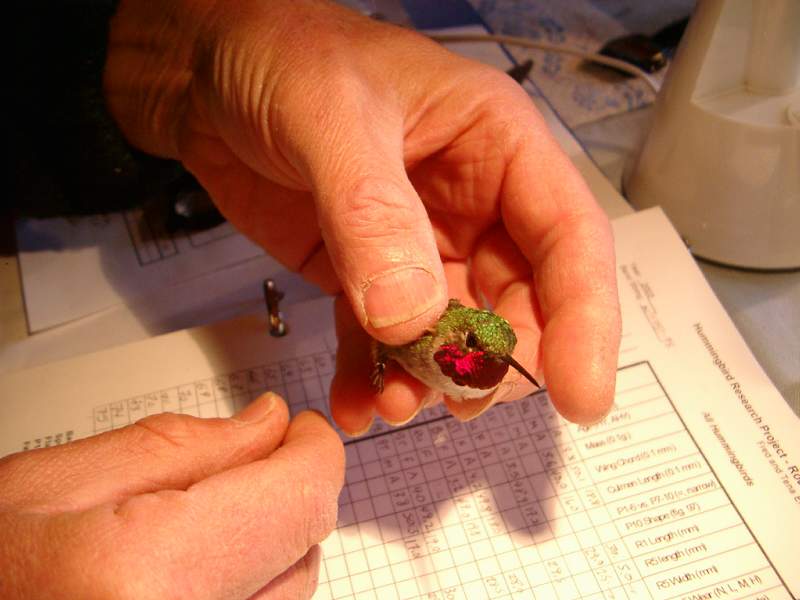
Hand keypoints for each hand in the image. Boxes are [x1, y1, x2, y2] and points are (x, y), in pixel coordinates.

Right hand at [0, 394, 343, 598]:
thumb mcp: (51, 485)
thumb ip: (178, 448)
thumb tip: (269, 426)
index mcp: (142, 579)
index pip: (300, 498)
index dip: (312, 451)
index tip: (301, 430)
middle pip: (303, 547)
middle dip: (285, 492)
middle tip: (246, 462)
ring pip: (291, 592)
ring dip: (267, 542)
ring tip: (197, 522)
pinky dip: (246, 588)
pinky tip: (191, 571)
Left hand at [105, 0, 620, 432]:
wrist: (207, 69)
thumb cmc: (282, 56)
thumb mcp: (332, 119)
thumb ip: (372, 215)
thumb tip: (411, 318)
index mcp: (495, 144)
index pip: (568, 237)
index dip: (585, 319)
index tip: (580, 396)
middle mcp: (470, 200)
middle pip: (520, 298)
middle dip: (498, 361)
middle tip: (461, 401)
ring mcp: (417, 243)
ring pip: (452, 331)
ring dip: (432, 379)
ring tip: (394, 404)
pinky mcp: (365, 272)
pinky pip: (381, 339)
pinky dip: (372, 378)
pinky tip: (354, 404)